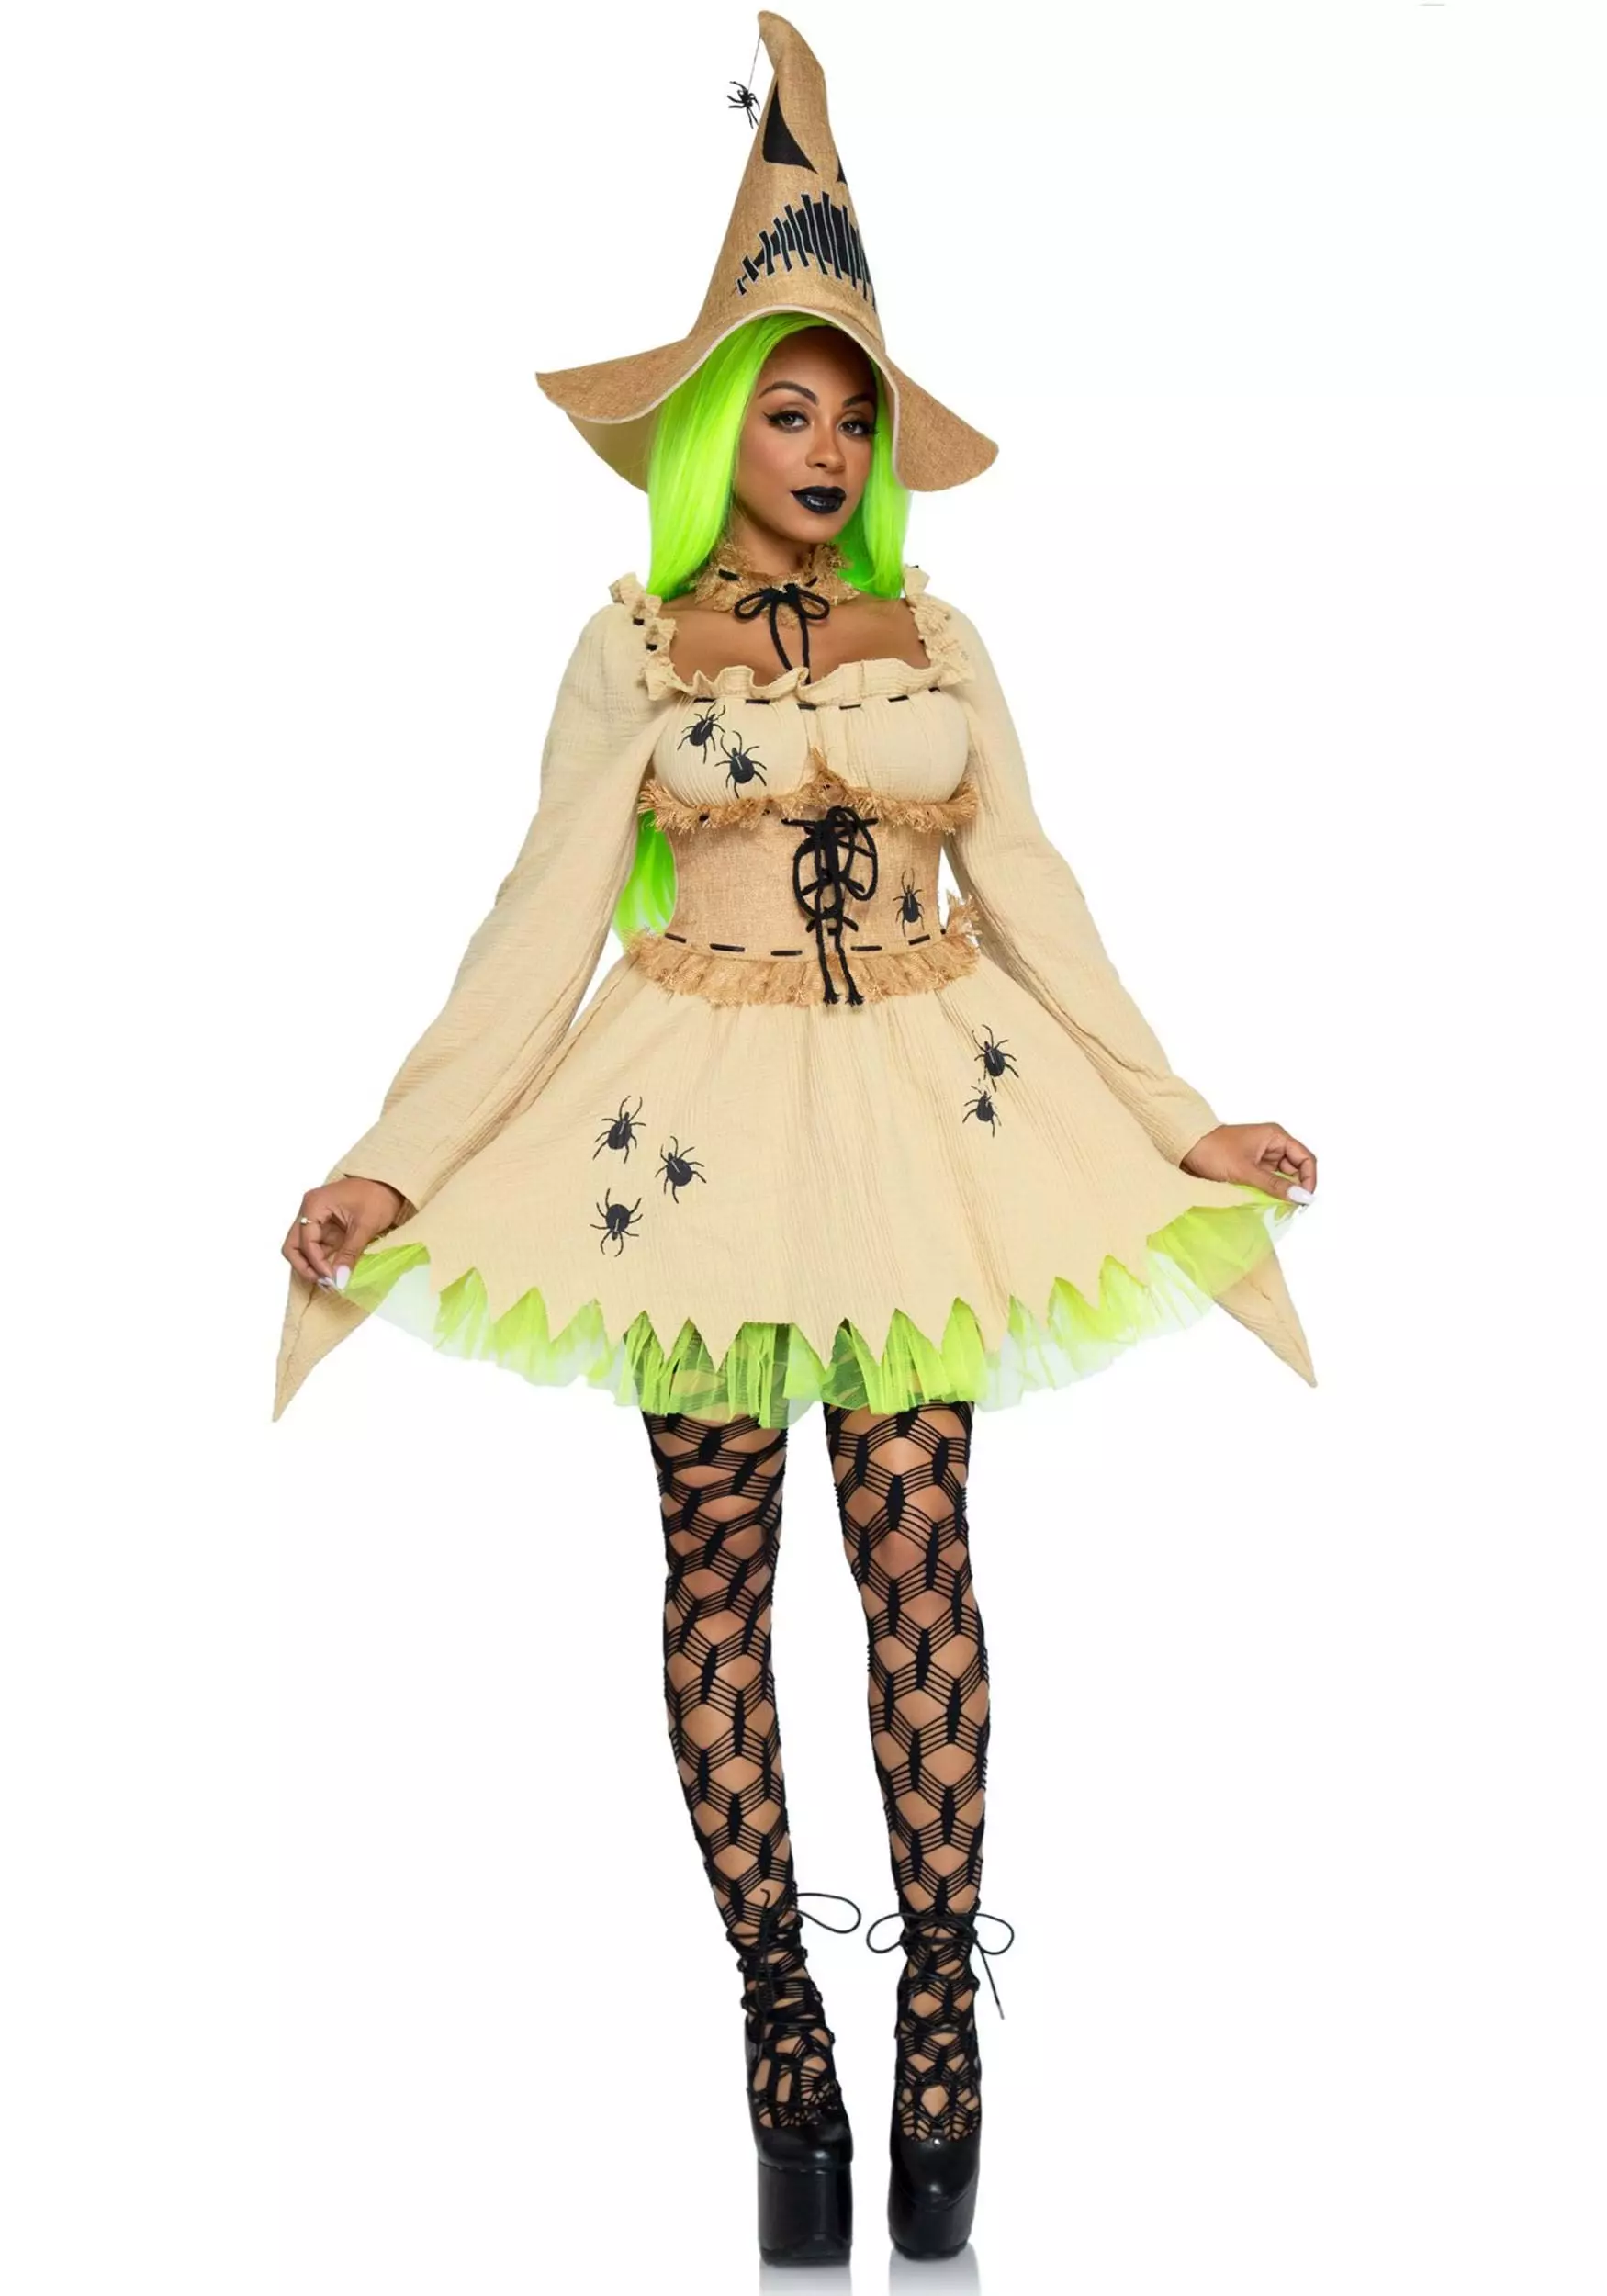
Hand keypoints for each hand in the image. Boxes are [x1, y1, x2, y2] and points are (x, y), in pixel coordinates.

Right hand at [282, 1176, 405, 1288]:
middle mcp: (308, 1211)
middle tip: (323, 1282)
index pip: (306, 1241)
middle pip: (293, 1245)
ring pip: (302, 1248)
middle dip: (305, 1266)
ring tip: (330, 1281)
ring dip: (313, 1266)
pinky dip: (322, 1260)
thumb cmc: (378, 1196)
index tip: (332, 1278)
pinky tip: (334, 1272)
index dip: (316, 1263)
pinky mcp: (325, 1227)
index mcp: (314, 1205)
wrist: (390, 1183)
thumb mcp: (365, 1226)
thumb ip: (350, 1253)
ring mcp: (315, 1219)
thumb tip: (339, 1279)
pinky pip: (316, 1247)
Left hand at [1181, 1123, 1316, 1202]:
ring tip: (1279, 1207)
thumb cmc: (1213, 1152)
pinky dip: (1270, 1192)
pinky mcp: (1252, 1168)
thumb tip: (1301, 1197)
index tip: (1304, 1200)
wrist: (1185, 1149)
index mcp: (1276, 1136)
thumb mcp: (1246, 1171)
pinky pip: (1269, 1181)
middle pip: (1297, 1169)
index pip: (1306, 1158)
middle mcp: (1273, 1145)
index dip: (1309, 1179)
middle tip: (1291, 1208)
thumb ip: (1274, 1185)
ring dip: (1282, 1192)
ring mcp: (1262, 1157)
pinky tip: (1268, 1203)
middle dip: (1296, 1188)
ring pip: (1283, 1178)